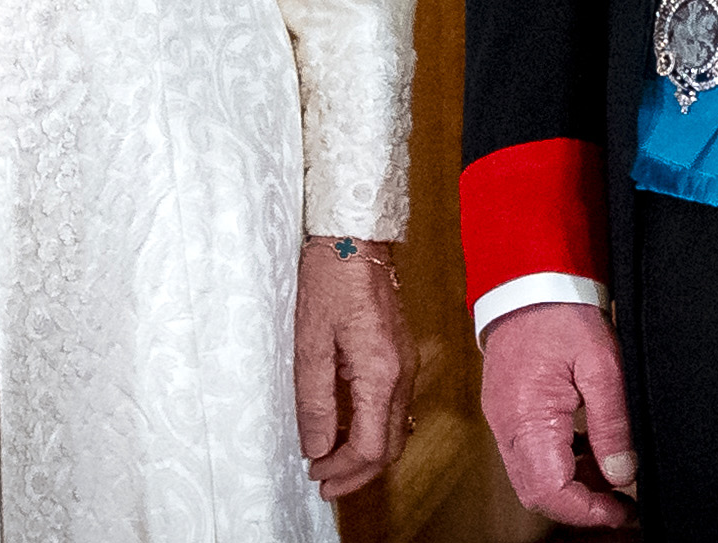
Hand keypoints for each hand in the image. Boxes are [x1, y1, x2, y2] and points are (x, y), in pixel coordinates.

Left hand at [294, 238, 415, 500]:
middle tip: (323, 481)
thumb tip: (317, 447)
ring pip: (395, 428)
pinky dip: (372, 426)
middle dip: (357, 472)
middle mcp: (402, 373)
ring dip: (365, 452)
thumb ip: (316, 400)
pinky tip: (345, 425)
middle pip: (390, 446)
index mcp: (381, 373)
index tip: (313, 473)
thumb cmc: (331, 280)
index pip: (370, 447)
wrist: (355, 236)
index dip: (342, 470)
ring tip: (329, 458)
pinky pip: (393, 405)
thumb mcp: (311, 341)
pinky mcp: (400, 354)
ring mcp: (406, 363)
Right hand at [479, 301, 635, 527]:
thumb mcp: (602, 363)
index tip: (624, 509)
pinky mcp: (506, 411)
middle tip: (623, 500)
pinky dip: (560, 464)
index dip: (589, 511)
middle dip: (582, 505)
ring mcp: (502, 420)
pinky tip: (590, 449)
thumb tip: (623, 474)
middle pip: (538, 493)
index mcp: (526, 416)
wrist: (528, 278)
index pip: (551, 491)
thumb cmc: (562, 312)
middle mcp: (506, 426)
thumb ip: (612, 422)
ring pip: (533, 478)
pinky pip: (530, 455)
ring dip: (573, 485)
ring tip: (613, 471)